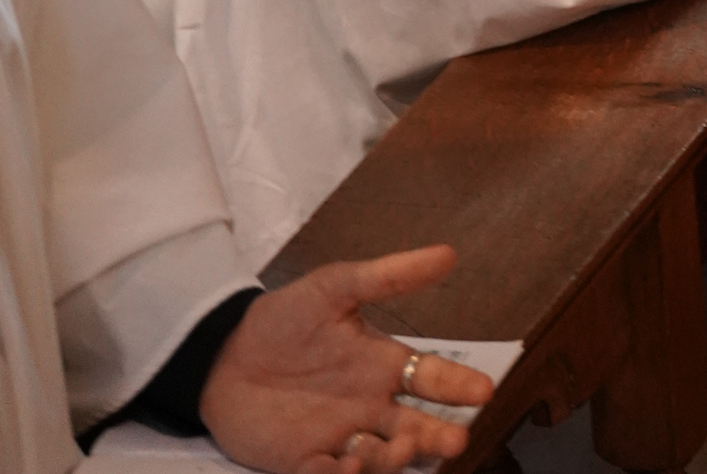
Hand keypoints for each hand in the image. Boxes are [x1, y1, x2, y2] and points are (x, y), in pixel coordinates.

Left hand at [198, 245, 493, 471]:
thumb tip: (447, 253)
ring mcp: (340, 437)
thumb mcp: (335, 287)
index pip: (431, 378)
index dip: (458, 385)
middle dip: (437, 437)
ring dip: (395, 458)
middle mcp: (369, 406)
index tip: (484, 391)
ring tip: (400, 447)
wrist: (222, 356)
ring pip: (381, 457)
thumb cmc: (283, 319)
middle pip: (416, 428)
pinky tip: (349, 463)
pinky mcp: (306, 463)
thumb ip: (389, 276)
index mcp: (382, 365)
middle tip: (455, 439)